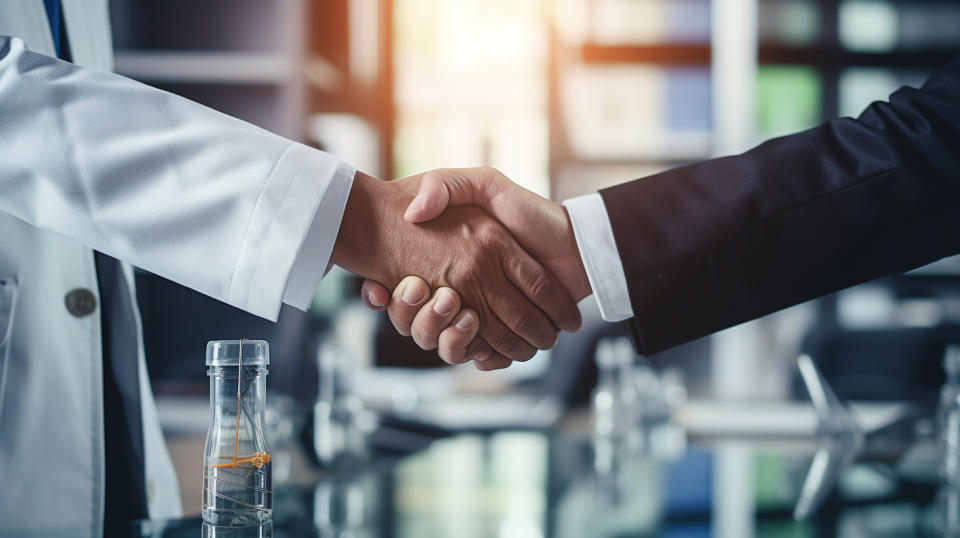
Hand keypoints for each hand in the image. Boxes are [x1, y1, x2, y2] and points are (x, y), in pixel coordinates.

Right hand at [332, 171, 581, 364]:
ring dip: (448, 337)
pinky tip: (482, 344)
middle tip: (423, 294)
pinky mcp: (506, 338)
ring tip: (459, 311)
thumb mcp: (483, 183)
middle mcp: (464, 295)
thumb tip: (413, 212)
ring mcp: (484, 319)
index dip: (394, 296)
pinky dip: (483, 356)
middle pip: (423, 324)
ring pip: (449, 345)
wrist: (577, 243)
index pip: (408, 291)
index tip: (390, 288)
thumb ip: (446, 185)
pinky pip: (484, 358)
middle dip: (418, 318)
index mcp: (452, 266)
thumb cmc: (532, 212)